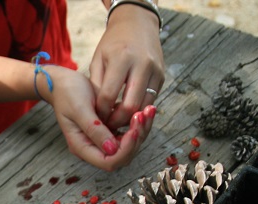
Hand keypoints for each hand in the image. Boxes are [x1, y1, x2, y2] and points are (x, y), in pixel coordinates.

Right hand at [42, 66, 155, 170]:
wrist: (64, 82)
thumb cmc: (67, 94)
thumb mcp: (79, 109)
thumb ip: (94, 130)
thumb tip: (112, 149)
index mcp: (82, 147)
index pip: (109, 162)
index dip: (124, 150)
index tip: (133, 129)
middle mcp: (93, 147)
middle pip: (122, 156)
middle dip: (136, 138)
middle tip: (144, 115)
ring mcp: (103, 139)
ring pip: (129, 145)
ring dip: (141, 130)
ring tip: (148, 110)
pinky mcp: (110, 129)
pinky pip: (129, 132)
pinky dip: (139, 123)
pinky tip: (145, 110)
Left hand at [89, 4, 164, 129]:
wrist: (137, 24)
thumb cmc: (113, 43)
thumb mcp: (98, 59)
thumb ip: (96, 86)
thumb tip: (97, 112)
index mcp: (122, 59)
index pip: (109, 95)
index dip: (101, 111)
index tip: (96, 117)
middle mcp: (142, 65)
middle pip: (130, 106)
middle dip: (117, 120)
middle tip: (108, 125)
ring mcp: (155, 71)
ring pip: (143, 107)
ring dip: (130, 118)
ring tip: (117, 119)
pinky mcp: (162, 77)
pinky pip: (150, 100)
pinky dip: (139, 109)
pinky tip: (127, 110)